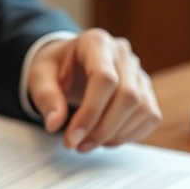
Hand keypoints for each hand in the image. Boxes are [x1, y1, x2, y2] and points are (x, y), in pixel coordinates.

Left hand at [27, 29, 161, 151]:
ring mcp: (138, 71)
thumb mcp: (39, 76)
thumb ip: (46, 97)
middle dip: (103, 129)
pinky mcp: (146, 90)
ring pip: (142, 108)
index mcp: (95, 42)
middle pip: (128, 96)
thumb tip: (54, 123)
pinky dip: (130, 134)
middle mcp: (122, 53)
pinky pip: (150, 116)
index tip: (72, 138)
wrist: (70, 64)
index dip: (90, 113)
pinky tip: (107, 139)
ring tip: (89, 143)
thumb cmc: (55, 69)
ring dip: (116, 135)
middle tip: (79, 146)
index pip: (104, 79)